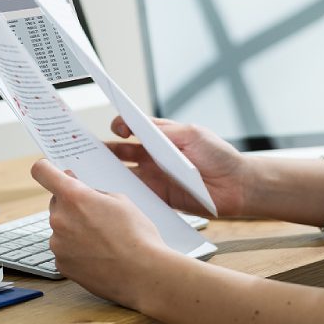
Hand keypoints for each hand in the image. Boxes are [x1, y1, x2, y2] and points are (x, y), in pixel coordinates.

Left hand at [30, 158, 166, 307]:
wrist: (144, 275)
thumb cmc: (137, 237)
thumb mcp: (120, 200)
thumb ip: (93, 192)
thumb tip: (79, 188)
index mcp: (74, 197)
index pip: (42, 172)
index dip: (46, 169)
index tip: (50, 172)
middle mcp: (59, 219)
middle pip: (56, 203)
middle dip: (71, 205)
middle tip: (95, 215)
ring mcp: (58, 244)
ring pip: (61, 228)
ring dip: (74, 229)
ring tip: (102, 240)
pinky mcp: (61, 264)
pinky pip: (64, 250)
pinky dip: (76, 250)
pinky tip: (97, 255)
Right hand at [103, 116, 253, 216]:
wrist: (237, 186)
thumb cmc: (219, 156)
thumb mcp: (192, 135)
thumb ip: (165, 132)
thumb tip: (139, 128)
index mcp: (162, 137)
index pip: (134, 127)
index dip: (120, 126)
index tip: (115, 128)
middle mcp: (155, 157)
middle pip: (122, 151)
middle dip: (103, 149)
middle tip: (86, 150)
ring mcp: (155, 178)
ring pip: (125, 174)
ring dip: (109, 173)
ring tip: (92, 173)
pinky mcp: (159, 198)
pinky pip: (137, 196)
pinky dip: (123, 195)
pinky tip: (112, 194)